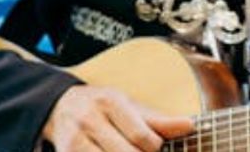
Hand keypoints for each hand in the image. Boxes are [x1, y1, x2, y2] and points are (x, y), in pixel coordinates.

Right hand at [41, 85, 194, 150]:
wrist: (60, 106)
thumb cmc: (102, 107)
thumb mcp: (129, 106)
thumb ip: (158, 120)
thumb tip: (189, 125)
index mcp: (111, 102)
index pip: (141, 136)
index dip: (155, 149)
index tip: (157, 148)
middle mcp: (90, 120)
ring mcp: (75, 140)